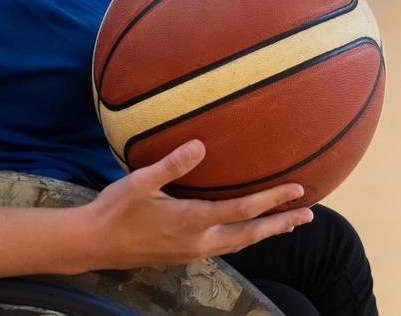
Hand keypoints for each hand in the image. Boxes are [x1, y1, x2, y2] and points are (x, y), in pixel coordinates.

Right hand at [82, 139, 312, 268]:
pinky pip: (225, 247)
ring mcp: (192, 252)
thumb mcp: (140, 182)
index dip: (273, 200)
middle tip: (308, 215)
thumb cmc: (115, 209)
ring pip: (240, 244)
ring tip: (287, 224)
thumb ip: (172, 164)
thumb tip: (200, 145)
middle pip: (251, 234)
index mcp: (193, 221)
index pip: (244, 210)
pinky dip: (245, 237)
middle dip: (281, 223)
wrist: (92, 244)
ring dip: (266, 233)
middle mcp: (199, 241)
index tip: (297, 190)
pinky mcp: (184, 256)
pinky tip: (246, 231)